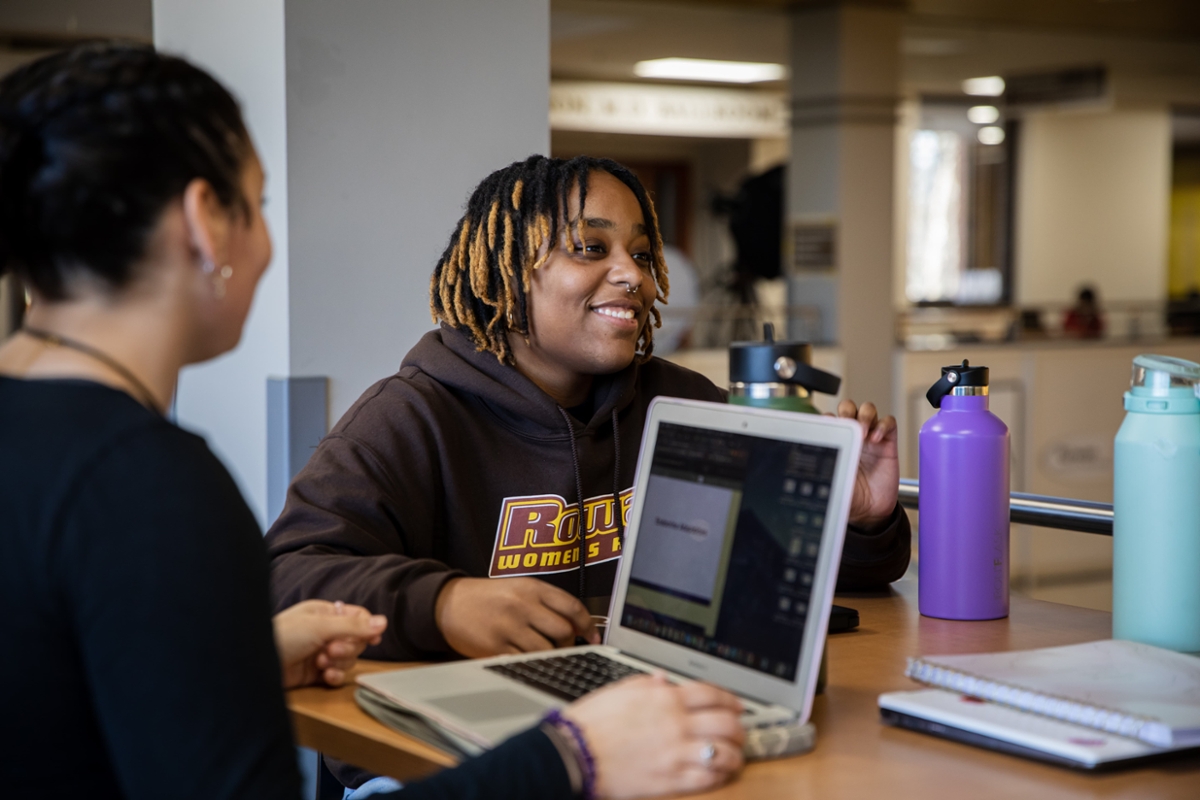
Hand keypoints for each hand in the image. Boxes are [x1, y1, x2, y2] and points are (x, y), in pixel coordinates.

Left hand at [273, 599, 386, 688]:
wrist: (253, 665)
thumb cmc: (282, 636)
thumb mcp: (320, 627)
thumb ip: (353, 626)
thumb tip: (383, 622)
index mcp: (325, 613)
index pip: (357, 618)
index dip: (366, 628)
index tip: (371, 639)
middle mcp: (324, 632)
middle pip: (356, 640)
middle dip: (347, 647)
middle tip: (331, 650)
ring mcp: (320, 653)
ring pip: (348, 659)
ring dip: (339, 662)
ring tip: (321, 662)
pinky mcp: (315, 674)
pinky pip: (337, 675)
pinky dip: (334, 676)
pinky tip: (325, 676)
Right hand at [435, 577, 598, 657]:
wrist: (448, 603)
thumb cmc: (488, 597)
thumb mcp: (518, 588)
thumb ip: (546, 602)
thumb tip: (578, 625)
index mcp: (531, 588)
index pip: (571, 606)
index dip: (588, 624)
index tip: (594, 636)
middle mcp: (522, 606)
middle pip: (563, 631)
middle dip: (569, 643)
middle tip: (564, 646)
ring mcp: (508, 627)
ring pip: (547, 650)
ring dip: (553, 656)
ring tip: (547, 654)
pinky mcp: (495, 648)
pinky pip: (525, 661)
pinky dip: (533, 664)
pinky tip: (530, 660)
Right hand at [564, 674, 744, 797]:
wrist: (574, 753)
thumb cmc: (591, 723)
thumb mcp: (619, 691)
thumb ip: (646, 684)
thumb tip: (663, 680)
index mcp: (664, 698)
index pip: (711, 694)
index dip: (730, 699)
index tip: (736, 705)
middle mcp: (676, 723)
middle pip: (726, 723)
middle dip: (738, 728)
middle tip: (739, 732)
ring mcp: (676, 753)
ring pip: (723, 752)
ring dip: (734, 754)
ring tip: (733, 756)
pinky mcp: (670, 780)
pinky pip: (708, 778)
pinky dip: (719, 776)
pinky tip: (719, 774)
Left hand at [835, 398, 898, 529]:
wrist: (870, 511)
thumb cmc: (849, 496)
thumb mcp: (832, 481)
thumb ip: (823, 470)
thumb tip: (808, 466)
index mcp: (837, 442)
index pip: (830, 418)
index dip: (828, 418)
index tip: (827, 427)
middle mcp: (853, 436)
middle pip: (848, 407)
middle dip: (846, 411)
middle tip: (846, 423)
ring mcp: (871, 438)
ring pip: (868, 409)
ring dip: (865, 415)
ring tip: (863, 431)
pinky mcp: (888, 443)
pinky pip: (889, 423)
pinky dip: (883, 425)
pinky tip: (876, 438)